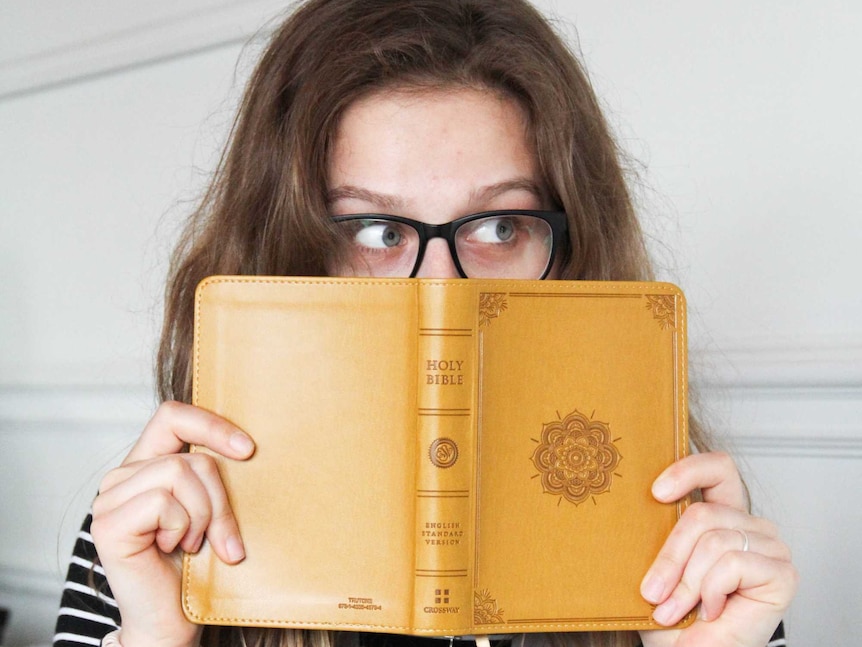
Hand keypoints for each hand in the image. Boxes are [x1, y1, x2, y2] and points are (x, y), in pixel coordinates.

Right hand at [90, 401, 254, 646]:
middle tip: (224, 538)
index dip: (211, 425)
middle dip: (219, 500)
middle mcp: (122, 477)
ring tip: (194, 545)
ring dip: (203, 517)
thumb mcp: (212, 509)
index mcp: (147, 465)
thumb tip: (248, 447)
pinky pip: (164, 503)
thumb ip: (215, 477)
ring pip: (179, 473)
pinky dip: (182, 528)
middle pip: (190, 457)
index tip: (248, 450)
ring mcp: (110, 499)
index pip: (172, 416)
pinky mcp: (108, 524)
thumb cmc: (197, 565)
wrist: (172, 620)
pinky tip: (173, 550)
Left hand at [638, 452, 797, 646]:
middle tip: (652, 592)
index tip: (657, 492)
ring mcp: (771, 547)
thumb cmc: (675, 615)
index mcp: (723, 514)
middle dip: (670, 557)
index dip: (689, 470)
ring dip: (687, 583)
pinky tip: (712, 611)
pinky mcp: (782, 573)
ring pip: (714, 540)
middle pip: (703, 513)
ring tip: (675, 609)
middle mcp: (751, 525)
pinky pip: (732, 563)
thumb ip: (660, 530)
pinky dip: (711, 592)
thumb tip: (635, 500)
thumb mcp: (660, 564)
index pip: (718, 468)